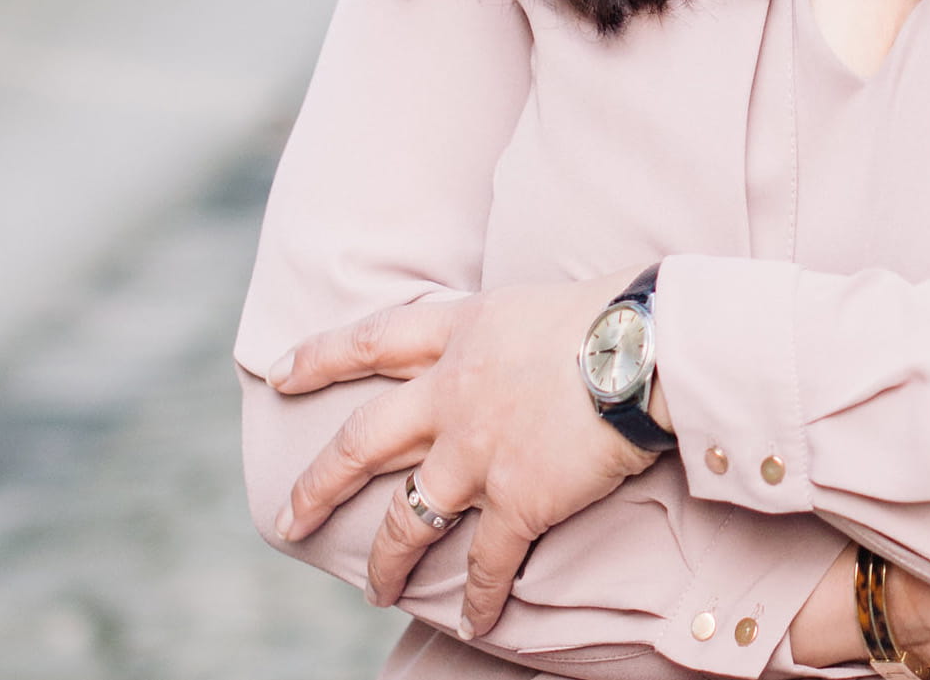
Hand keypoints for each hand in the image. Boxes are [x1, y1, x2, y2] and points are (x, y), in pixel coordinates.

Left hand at [271, 273, 658, 639]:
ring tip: (374, 591)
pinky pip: (486, 564)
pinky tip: (472, 624)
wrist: (649, 348)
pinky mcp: (518, 499)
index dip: (320, 358)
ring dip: (385, 561)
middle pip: (361, 442)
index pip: (372, 341)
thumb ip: (506, 336)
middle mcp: (452, 394)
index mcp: (460, 334)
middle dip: (318, 485)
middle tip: (289, 519)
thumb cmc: (618, 314)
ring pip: (405, 518)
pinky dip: (478, 599)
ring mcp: (477, 451)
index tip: (280, 375)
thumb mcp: (537, 306)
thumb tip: (514, 353)